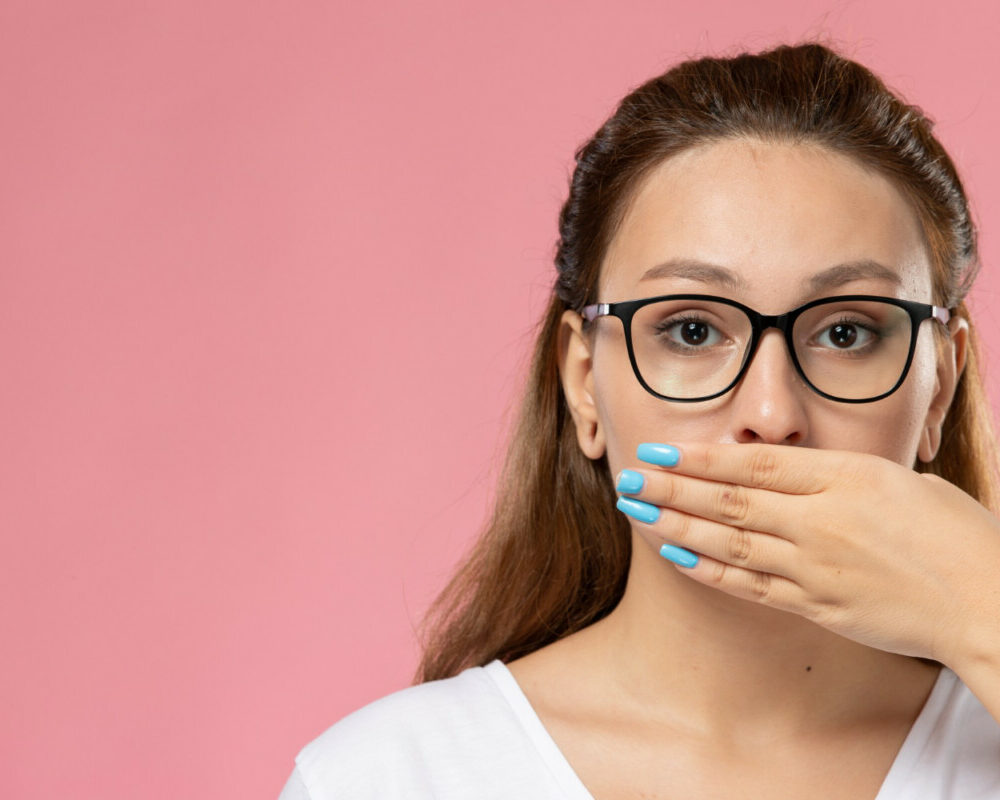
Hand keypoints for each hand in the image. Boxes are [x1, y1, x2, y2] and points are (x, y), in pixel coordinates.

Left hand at [615, 442, 999, 668]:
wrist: (989, 602)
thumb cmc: (956, 532)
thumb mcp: (896, 479)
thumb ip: (835, 475)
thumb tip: (788, 471)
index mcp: (845, 479)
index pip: (754, 466)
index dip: (698, 459)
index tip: (657, 450)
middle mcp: (823, 522)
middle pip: (730, 503)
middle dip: (671, 490)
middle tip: (627, 478)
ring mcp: (818, 568)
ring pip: (731, 544)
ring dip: (677, 528)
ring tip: (637, 513)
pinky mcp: (819, 606)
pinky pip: (753, 587)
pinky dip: (711, 572)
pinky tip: (678, 558)